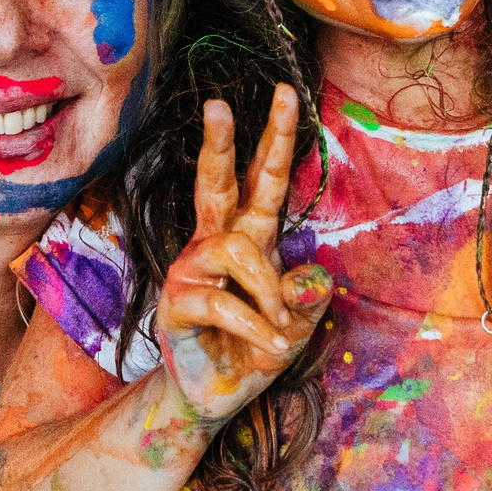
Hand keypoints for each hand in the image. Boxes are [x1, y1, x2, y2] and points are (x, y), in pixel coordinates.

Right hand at [157, 86, 333, 422]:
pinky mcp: (176, 303)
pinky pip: (222, 301)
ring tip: (281, 328)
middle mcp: (218, 244)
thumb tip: (315, 274)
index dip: (276, 138)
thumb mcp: (298, 324)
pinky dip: (255, 327)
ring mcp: (191, 270)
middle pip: (216, 183)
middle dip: (219, 143)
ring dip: (268, 292)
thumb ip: (310, 298)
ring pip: (236, 252)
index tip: (287, 92)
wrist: (217, 398)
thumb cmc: (257, 350)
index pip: (264, 180)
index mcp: (251, 237)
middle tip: (217, 104)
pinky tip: (269, 347)